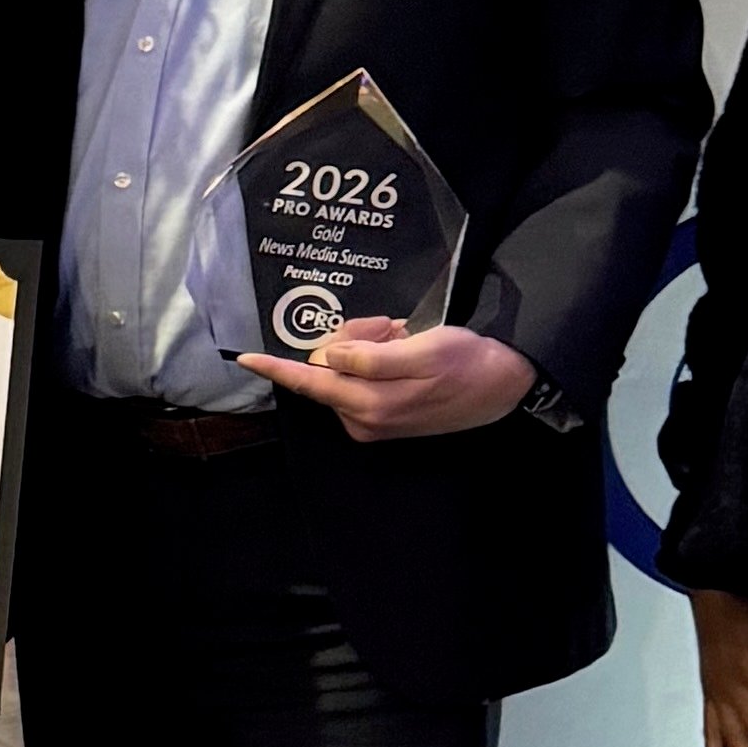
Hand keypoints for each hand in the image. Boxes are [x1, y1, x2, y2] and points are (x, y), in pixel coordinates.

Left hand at [236, 317, 535, 441]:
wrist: (503, 384)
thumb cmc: (466, 362)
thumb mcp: (420, 351)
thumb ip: (370, 358)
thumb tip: (327, 359)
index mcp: (369, 405)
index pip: (310, 383)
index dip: (277, 368)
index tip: (245, 358)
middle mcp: (363, 419)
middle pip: (328, 368)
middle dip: (351, 338)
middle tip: (391, 326)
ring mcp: (372, 421)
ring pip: (344, 369)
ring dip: (367, 344)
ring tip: (404, 336)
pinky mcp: (383, 417)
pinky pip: (361, 378)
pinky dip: (376, 357)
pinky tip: (404, 348)